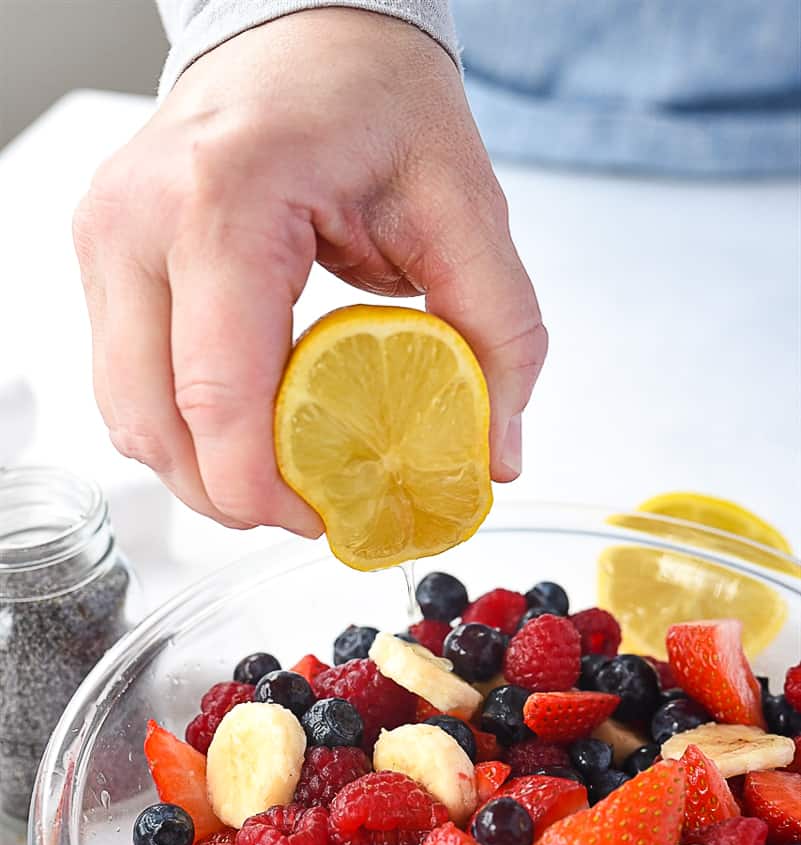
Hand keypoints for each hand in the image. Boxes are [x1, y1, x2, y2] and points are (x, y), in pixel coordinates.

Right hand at [73, 9, 545, 532]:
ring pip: (127, 415)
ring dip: (200, 471)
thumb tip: (493, 456)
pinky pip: (126, 382)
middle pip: (156, 423)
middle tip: (307, 511)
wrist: (302, 31)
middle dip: (230, 495)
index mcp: (224, 199)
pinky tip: (244, 428)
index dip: (263, 486)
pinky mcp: (103, 258)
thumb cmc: (371, 97)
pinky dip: (182, 428)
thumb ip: (499, 332)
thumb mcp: (463, 202)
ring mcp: (106, 239)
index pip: (216, 390)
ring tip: (279, 476)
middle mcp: (137, 220)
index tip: (323, 519)